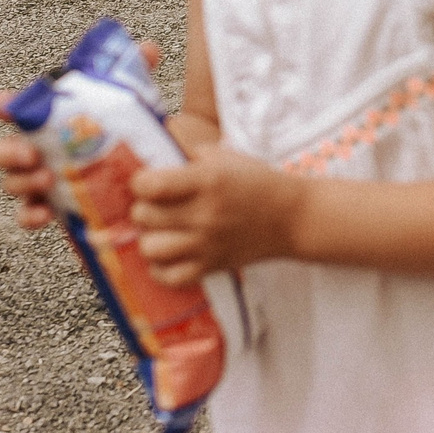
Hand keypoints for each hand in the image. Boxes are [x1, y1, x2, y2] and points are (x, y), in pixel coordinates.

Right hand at [0, 40, 161, 230]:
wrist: (152, 182)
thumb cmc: (129, 137)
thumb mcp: (135, 104)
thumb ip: (136, 74)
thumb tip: (146, 48)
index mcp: (51, 120)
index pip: (16, 109)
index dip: (3, 105)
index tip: (2, 105)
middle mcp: (40, 149)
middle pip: (4, 149)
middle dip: (8, 151)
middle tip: (31, 153)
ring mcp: (43, 181)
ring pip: (13, 182)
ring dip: (22, 182)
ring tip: (47, 180)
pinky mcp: (55, 209)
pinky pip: (29, 215)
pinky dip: (30, 215)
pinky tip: (45, 213)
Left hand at [131, 142, 303, 285]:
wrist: (293, 217)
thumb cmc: (257, 182)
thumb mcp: (227, 157)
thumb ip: (191, 155)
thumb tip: (159, 157)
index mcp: (206, 180)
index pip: (149, 185)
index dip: (140, 182)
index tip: (148, 182)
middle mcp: (203, 213)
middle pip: (143, 216)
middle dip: (144, 209)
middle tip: (157, 207)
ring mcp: (207, 243)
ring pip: (151, 248)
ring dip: (151, 238)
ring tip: (162, 232)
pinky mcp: (212, 266)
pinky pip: (169, 277)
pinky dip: (161, 269)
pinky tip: (169, 256)